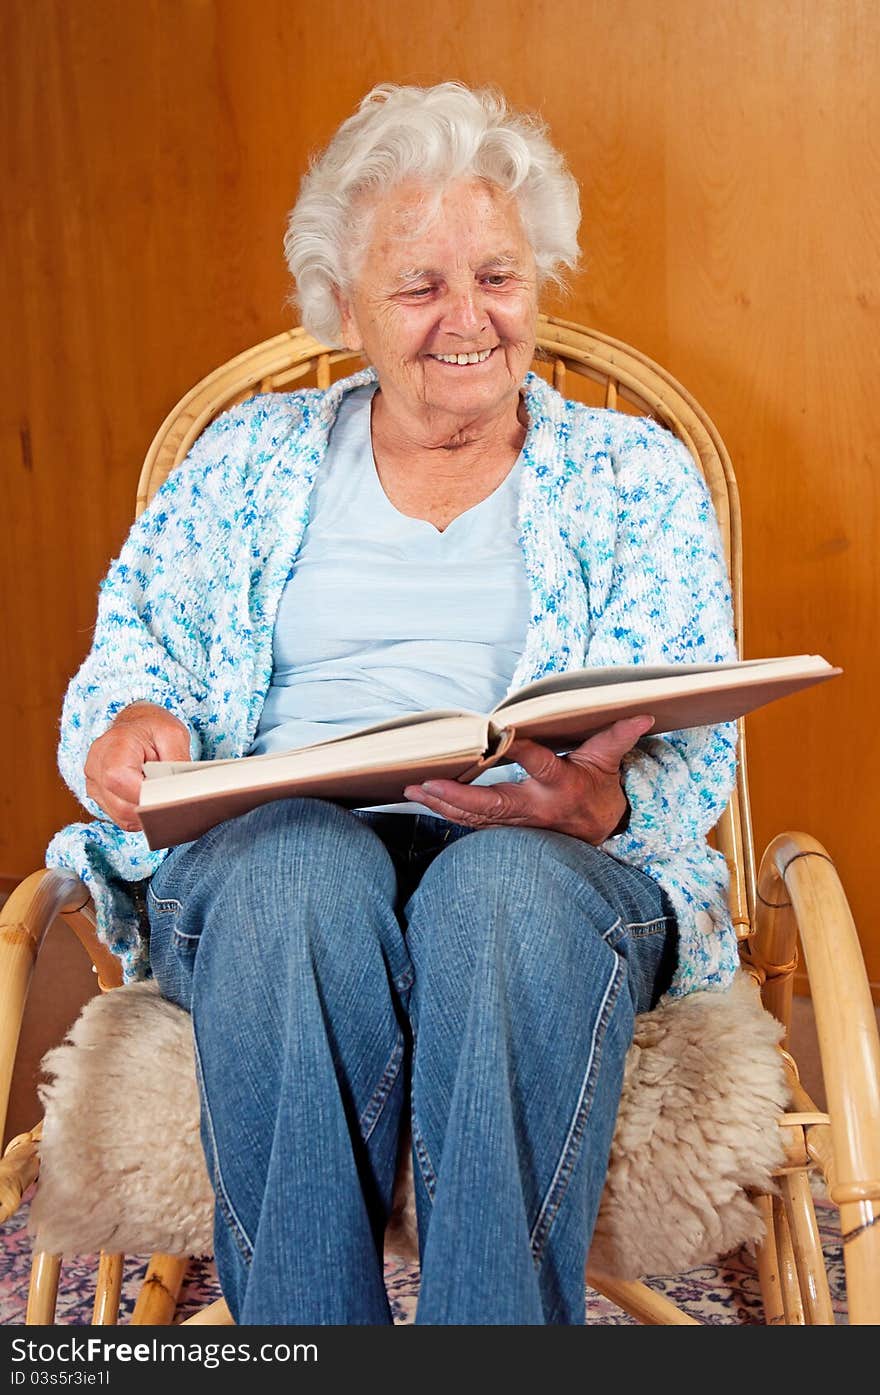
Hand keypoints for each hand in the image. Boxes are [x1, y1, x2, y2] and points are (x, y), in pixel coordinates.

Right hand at [84, 702, 190, 831]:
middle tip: (171, 799)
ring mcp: (93, 781)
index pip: (122, 783)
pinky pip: (118, 815)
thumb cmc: (153, 728)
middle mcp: (96, 765)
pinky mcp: (97, 793)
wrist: (136, 724)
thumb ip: (177, 764)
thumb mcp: (174, 735)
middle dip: (150, 807)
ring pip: (120, 815)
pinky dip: (136, 813)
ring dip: (144, 813)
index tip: (170, 797)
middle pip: (121, 806)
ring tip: (159, 796)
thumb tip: (182, 791)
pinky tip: (147, 799)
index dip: (148, 797)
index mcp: (113, 747)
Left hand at [403, 715, 653, 843]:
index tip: (503, 733)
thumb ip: (618, 737)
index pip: (540, 765)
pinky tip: (423, 801)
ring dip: (442, 805)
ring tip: (413, 791)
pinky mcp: (506, 829)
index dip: (523, 750)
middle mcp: (535, 809)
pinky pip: (472, 824)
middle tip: (426, 782)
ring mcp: (518, 824)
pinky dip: (447, 813)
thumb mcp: (608, 761)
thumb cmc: (597, 789)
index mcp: (561, 787)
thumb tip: (642, 713)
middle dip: (458, 796)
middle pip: (492, 805)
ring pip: (475, 818)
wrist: (598, 831)